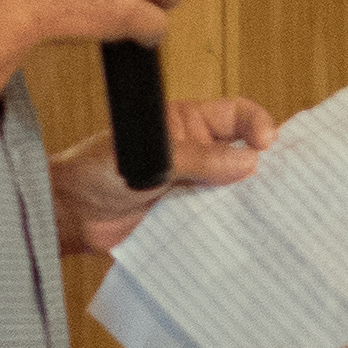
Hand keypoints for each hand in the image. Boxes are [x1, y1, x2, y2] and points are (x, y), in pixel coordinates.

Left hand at [50, 96, 273, 254]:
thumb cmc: (94, 172)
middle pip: (245, 154)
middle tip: (278, 182)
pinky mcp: (191, 219)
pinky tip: (243, 232)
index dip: (256, 124)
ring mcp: (196, 188)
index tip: (265, 144)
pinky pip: (220, 221)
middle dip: (263, 166)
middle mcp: (198, 154)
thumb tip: (248, 162)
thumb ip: (197, 159)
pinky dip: (232, 227)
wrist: (69, 217)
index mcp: (187, 124)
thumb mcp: (148, 157)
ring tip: (264, 211)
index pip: (236, 115)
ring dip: (248, 200)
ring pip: (236, 190)